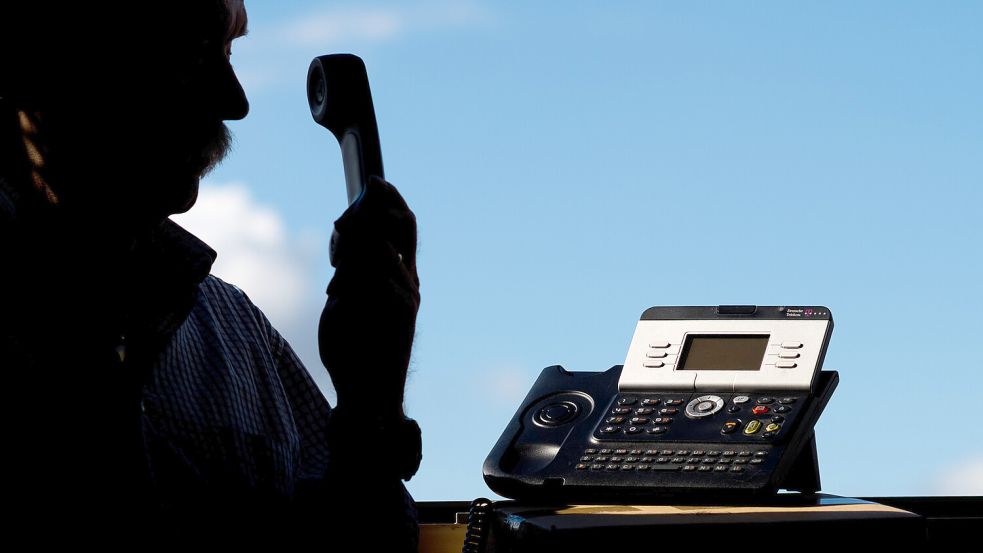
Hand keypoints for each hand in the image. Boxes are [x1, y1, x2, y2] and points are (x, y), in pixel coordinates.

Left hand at [318, 176, 418, 415]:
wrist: (369, 389)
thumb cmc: (356, 342)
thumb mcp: (350, 293)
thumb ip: (353, 262)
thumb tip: (345, 227)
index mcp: (402, 273)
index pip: (404, 222)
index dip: (391, 197)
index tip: (375, 179)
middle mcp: (409, 280)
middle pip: (397, 227)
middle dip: (367, 216)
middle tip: (341, 224)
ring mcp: (406, 295)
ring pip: (377, 250)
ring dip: (349, 257)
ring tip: (337, 285)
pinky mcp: (398, 312)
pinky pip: (373, 280)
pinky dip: (350, 283)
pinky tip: (340, 301)